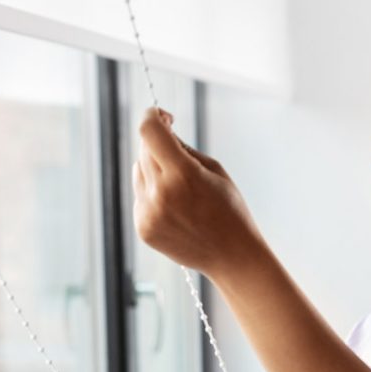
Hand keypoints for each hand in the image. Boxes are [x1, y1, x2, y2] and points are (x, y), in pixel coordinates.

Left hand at [133, 107, 262, 278]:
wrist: (232, 255)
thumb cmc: (229, 209)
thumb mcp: (213, 169)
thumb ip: (182, 148)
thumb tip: (158, 131)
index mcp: (182, 174)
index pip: (148, 131)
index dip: (152, 115)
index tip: (162, 116)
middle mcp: (160, 193)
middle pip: (143, 150)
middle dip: (157, 143)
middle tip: (176, 148)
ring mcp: (148, 213)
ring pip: (138, 172)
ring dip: (153, 169)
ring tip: (181, 188)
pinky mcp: (143, 228)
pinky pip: (139, 196)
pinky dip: (152, 193)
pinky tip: (176, 208)